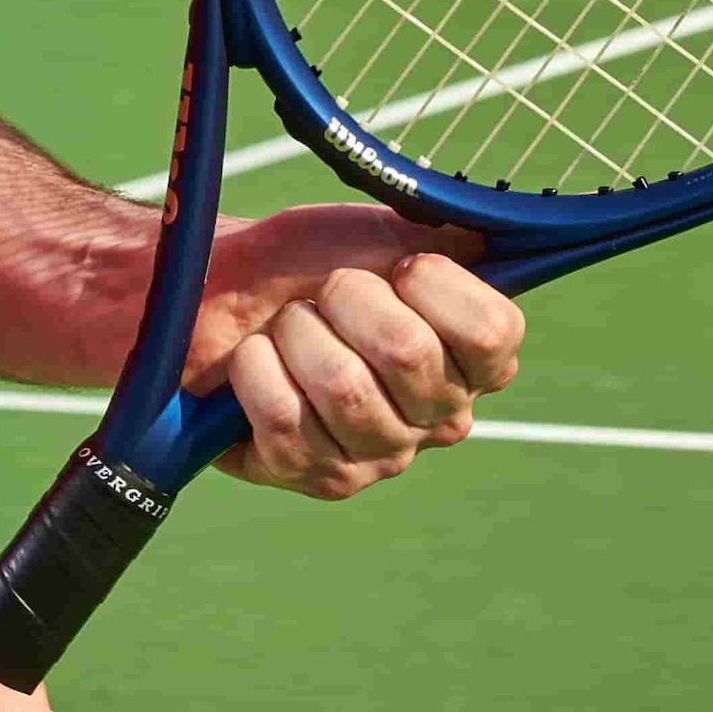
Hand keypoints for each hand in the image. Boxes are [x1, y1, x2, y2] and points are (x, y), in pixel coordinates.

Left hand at [179, 206, 525, 499]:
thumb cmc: (311, 265)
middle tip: (324, 292)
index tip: (400, 267)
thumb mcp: (387, 236)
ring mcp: (375, 456)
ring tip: (287, 326)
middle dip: (348, 297)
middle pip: (407, 352)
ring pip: (342, 385)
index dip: (436, 285)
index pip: (491, 333)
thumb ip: (447, 241)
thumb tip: (486, 241)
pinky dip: (256, 367)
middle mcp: (437, 420)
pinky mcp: (309, 475)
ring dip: (298, 332)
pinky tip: (254, 360)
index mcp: (473, 363)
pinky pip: (284, 416)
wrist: (222, 290)